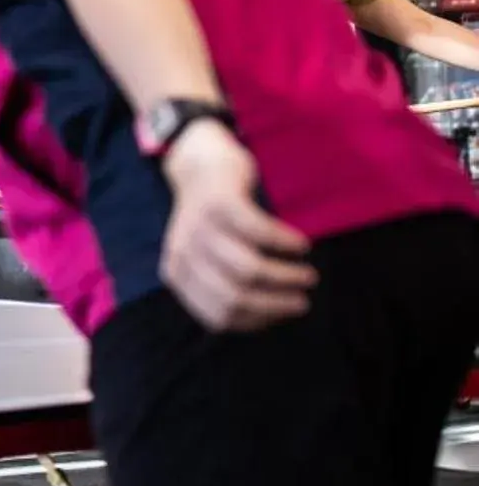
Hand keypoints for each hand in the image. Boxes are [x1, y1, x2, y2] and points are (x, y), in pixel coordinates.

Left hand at [160, 120, 315, 330]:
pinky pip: (260, 233)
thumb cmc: (213, 220)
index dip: (256, 320)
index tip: (281, 315)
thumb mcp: (208, 257)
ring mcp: (200, 228)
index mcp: (178, 275)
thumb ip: (225, 284)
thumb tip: (268, 318)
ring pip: (250, 269)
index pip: (217, 316)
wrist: (196, 164)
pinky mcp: (220, 203)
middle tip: (303, 300)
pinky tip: (300, 245)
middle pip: (235, 297)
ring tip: (307, 275)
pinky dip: (285, 243)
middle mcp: (184, 254)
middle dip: (276, 304)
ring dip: (286, 277)